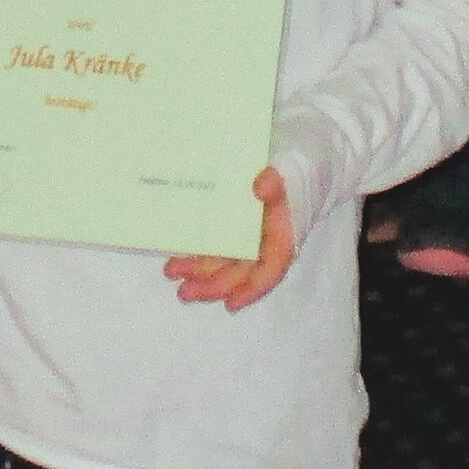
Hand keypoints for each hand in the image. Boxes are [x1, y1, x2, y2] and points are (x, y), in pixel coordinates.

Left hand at [165, 168, 298, 309]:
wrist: (296, 163)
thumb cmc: (294, 174)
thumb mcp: (288, 177)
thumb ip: (277, 184)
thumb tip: (260, 187)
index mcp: (281, 240)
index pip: (268, 272)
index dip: (251, 291)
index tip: (230, 304)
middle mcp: (263, 246)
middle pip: (239, 274)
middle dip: (212, 286)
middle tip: (184, 292)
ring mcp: (247, 240)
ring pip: (223, 264)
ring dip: (198, 273)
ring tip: (171, 272)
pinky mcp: (232, 229)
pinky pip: (215, 248)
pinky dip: (197, 256)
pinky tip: (177, 258)